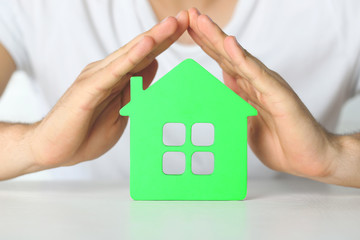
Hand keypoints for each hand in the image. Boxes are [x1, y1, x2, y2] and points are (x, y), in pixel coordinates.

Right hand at [29, 12, 188, 169]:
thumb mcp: (122, 111)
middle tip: (186, 17)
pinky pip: (115, 71)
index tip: (186, 29)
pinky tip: (147, 45)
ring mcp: (97, 78)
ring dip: (153, 38)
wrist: (52, 150)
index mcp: (117, 79)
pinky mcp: (89, 89)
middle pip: (140, 50)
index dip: (165, 43)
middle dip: (164, 33)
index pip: (145, 57)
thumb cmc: (85, 134)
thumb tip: (153, 64)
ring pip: (130, 55)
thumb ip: (136, 88)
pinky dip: (132, 57)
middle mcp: (107, 72)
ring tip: (172, 23)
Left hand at [187, 8, 341, 183]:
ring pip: (238, 58)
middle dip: (206, 34)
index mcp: (247, 89)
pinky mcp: (277, 94)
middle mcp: (255, 82)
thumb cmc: (280, 143)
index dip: (205, 45)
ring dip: (218, 38)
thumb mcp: (244, 124)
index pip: (222, 62)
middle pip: (226, 54)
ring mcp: (266, 86)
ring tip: (201, 20)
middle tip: (188, 14)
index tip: (187, 29)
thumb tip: (218, 92)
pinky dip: (241, 58)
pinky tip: (228, 42)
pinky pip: (256, 74)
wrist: (309, 159)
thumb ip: (233, 106)